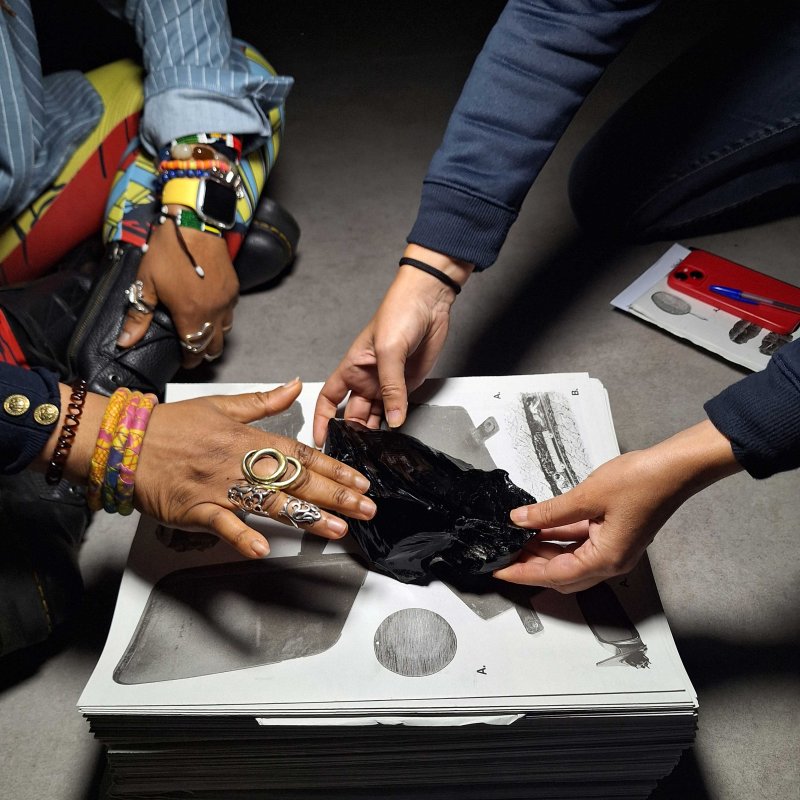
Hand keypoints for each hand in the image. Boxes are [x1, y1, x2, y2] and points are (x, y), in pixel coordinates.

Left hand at [116, 209, 238, 366]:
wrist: (195, 225)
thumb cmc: (168, 251)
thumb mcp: (146, 282)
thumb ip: (138, 315)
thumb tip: (125, 342)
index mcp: (191, 315)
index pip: (194, 350)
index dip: (189, 360)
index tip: (184, 361)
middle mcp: (213, 312)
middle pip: (214, 346)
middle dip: (204, 352)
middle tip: (192, 350)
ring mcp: (227, 301)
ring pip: (225, 330)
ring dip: (214, 335)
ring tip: (202, 331)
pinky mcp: (234, 288)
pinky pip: (230, 312)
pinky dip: (222, 317)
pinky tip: (211, 309)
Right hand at [130, 379, 376, 558]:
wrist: (125, 441)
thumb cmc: (173, 425)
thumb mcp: (222, 405)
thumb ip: (264, 401)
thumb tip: (296, 384)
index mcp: (248, 438)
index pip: (302, 454)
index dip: (334, 468)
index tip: (360, 481)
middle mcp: (239, 462)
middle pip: (296, 479)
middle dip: (336, 495)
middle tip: (366, 509)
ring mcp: (219, 486)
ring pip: (269, 502)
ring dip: (306, 517)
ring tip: (337, 529)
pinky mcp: (196, 509)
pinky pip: (223, 524)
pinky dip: (242, 536)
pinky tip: (265, 548)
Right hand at [312, 245, 472, 445]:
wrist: (429, 301)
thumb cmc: (399, 313)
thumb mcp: (389, 349)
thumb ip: (391, 387)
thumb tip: (393, 420)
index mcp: (351, 367)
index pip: (329, 400)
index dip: (323, 420)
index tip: (321, 440)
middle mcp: (366, 379)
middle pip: (353, 414)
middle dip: (352, 434)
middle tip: (355, 455)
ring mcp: (387, 384)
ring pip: (375, 416)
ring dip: (374, 433)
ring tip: (374, 453)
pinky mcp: (406, 386)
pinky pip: (397, 410)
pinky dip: (395, 424)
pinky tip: (394, 437)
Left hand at [493, 421, 741, 592]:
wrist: (675, 468)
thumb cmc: (642, 482)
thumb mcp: (586, 496)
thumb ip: (549, 511)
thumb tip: (520, 519)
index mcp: (606, 559)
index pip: (554, 574)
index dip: (524, 573)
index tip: (501, 572)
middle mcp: (611, 561)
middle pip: (562, 573)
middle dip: (531, 565)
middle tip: (505, 556)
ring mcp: (614, 549)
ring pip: (570, 559)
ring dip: (544, 550)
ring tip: (517, 539)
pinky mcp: (615, 535)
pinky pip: (580, 543)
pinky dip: (559, 537)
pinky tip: (540, 526)